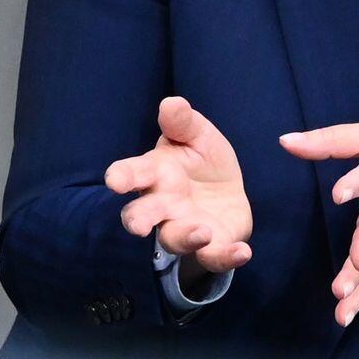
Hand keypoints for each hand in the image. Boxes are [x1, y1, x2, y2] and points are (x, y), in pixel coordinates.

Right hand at [106, 96, 253, 290]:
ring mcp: (185, 227)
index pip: (131, 173)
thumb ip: (183, 122)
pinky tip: (243, 251)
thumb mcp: (196, 134)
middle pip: (141, 215)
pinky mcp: (211, 245)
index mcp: (155, 173)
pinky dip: (226, 256)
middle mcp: (163, 205)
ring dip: (185, 238)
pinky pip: (214, 256)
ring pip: (174, 239)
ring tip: (202, 231)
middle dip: (138, 220)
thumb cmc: (200, 159)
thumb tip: (171, 102)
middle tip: (139, 226)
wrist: (225, 190)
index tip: (115, 179)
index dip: (122, 176)